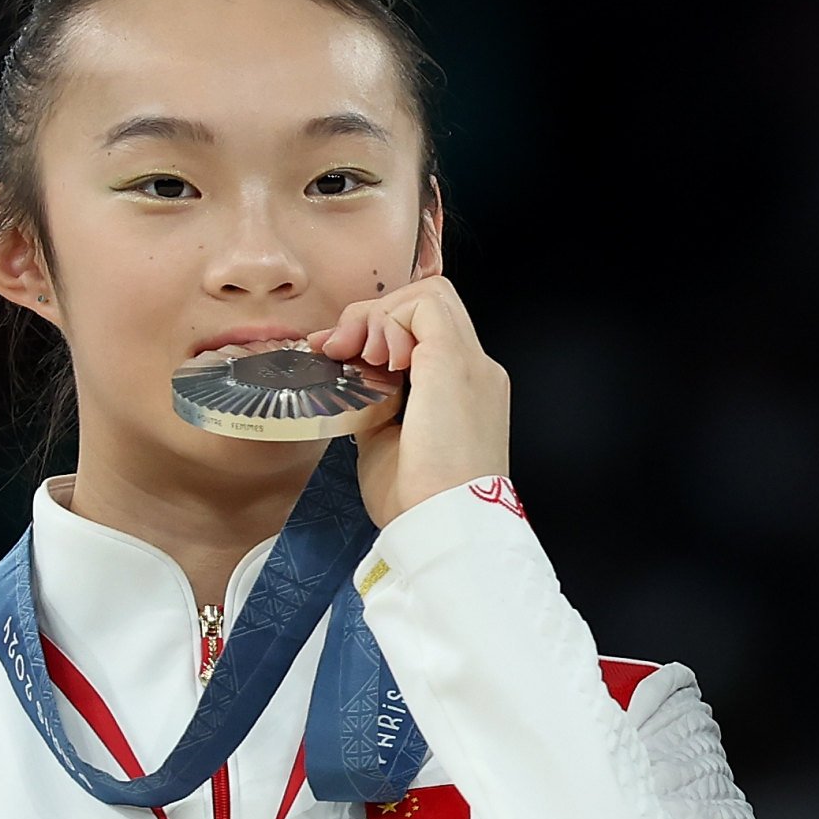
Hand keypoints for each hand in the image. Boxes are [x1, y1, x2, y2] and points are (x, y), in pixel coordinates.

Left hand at [316, 267, 512, 525]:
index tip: (342, 355)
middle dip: (377, 314)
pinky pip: (424, 306)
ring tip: (359, 354)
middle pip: (431, 301)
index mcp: (466, 392)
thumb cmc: (417, 501)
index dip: (383, 329)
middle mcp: (477, 371)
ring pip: (430, 295)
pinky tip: (374, 357)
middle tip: (342, 348)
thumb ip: (375, 408)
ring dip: (382, 315)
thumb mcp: (384, 444)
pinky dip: (391, 320)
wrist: (443, 523)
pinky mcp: (455, 362)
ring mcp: (472, 363)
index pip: (430, 330)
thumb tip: (351, 389)